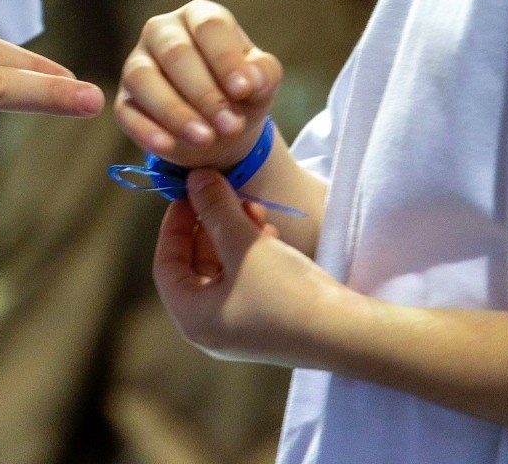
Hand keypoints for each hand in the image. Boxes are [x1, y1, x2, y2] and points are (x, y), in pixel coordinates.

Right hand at [115, 0, 281, 167]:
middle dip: (205, 93)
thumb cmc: (241, 91)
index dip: (226, 58)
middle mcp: (163, 31)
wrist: (221, 127)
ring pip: (144, 78)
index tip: (244, 90)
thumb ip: (263, 73)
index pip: (209, 27)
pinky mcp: (124, 100)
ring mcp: (138, 64)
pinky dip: (147, 130)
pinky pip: (128, 112)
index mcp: (200, 16)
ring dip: (174, 111)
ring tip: (205, 139)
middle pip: (176, 53)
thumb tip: (251, 80)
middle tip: (231, 126)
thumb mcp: (262, 81)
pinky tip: (169, 147)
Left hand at [154, 170, 342, 364]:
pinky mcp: (263, 320)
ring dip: (233, 232)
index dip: (174, 223)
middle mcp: (209, 327)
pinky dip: (250, 250)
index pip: (166, 263)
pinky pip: (244, 277)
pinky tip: (269, 231)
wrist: (341, 332)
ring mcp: (238, 326)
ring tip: (256, 209)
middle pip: (195, 263)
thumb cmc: (283, 291)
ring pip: (222, 267)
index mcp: (192, 318)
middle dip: (211, 223)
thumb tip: (194, 177)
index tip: (191, 193)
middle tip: (229, 194)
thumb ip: (215, 207)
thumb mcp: (244, 244)